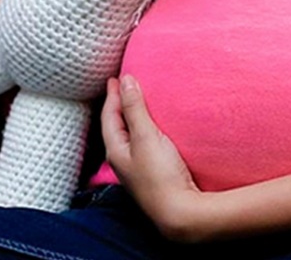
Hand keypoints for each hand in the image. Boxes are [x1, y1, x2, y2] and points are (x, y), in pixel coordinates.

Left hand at [101, 75, 206, 241]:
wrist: (181, 213)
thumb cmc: (160, 176)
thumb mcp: (146, 136)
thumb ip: (135, 108)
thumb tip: (125, 80)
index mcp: (116, 150)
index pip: (109, 116)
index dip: (113, 95)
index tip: (116, 77)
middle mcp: (123, 160)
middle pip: (116, 126)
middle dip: (119, 105)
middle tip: (123, 86)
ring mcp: (138, 168)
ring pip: (130, 136)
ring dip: (132, 118)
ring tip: (138, 103)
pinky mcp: (154, 173)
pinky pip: (144, 145)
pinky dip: (145, 131)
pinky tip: (154, 130)